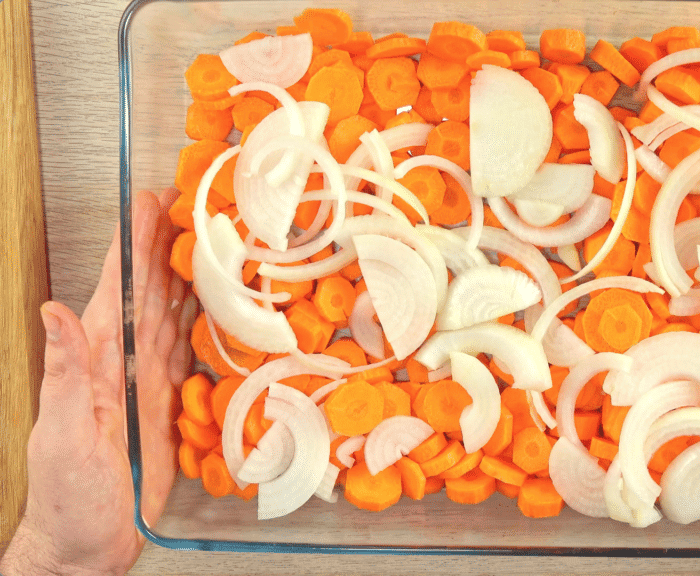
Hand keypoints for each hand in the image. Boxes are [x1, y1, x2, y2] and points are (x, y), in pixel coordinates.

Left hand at [0, 190, 194, 574]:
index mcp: (94, 361)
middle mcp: (123, 365)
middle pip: (150, 293)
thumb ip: (65, 372)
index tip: (145, 204)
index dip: (131, 246)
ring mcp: (147, 385)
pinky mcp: (169, 408)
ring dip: (190, 280)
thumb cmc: (66, 495)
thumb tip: (55, 312)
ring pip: (174, 318)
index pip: (116, 290)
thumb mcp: (60, 431)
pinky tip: (222, 311)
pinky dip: (207, 329)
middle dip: (166, 247)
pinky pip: (191, 357)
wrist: (89, 544)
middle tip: (187, 207)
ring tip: (210, 245)